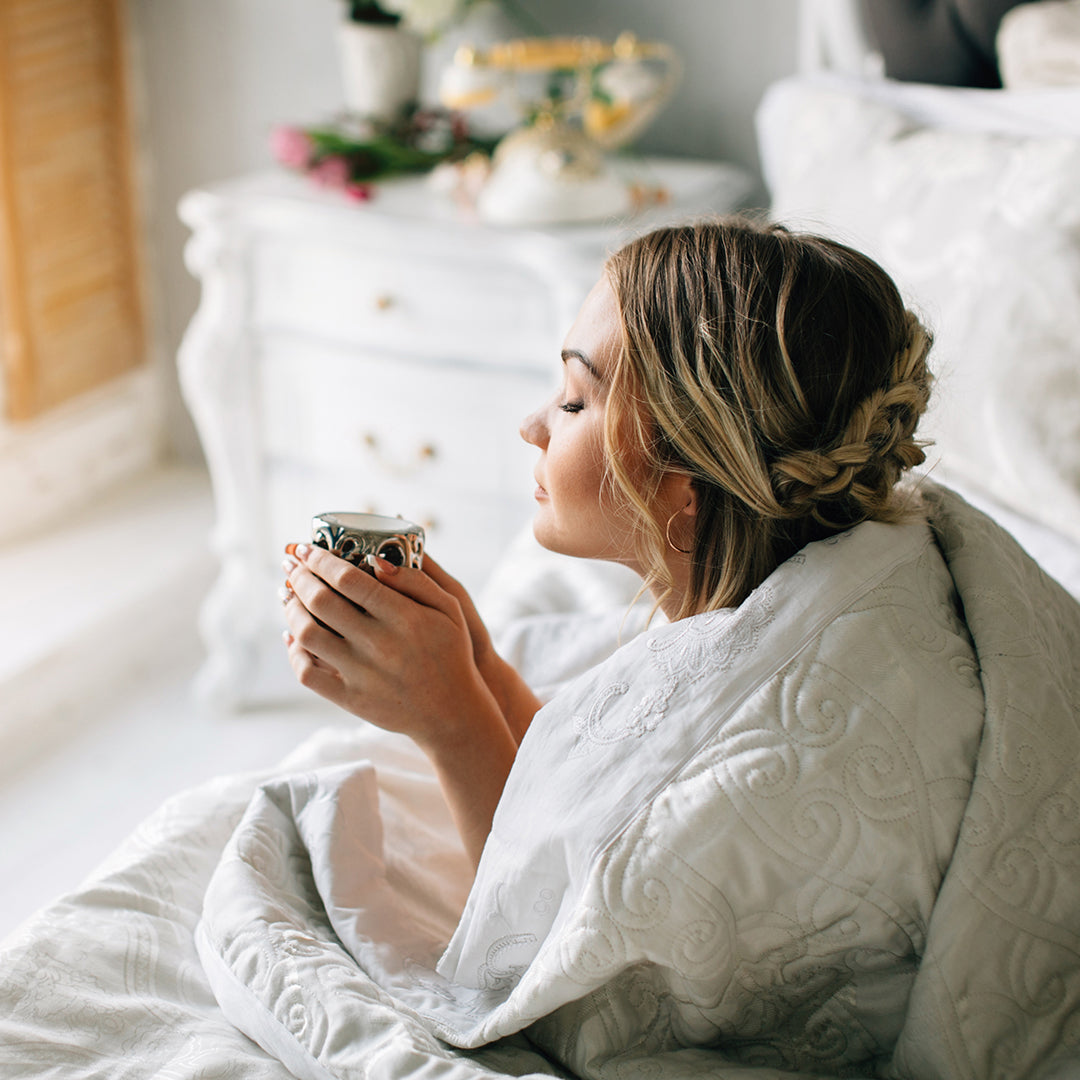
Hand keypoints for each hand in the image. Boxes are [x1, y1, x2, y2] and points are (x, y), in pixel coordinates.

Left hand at [281, 543, 517, 864]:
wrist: (452, 713)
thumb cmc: (452, 654)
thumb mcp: (450, 610)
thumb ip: (416, 581)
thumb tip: (376, 560)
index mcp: (405, 618)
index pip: (349, 579)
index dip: (321, 559)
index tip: (306, 547)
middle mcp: (380, 645)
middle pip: (321, 602)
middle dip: (299, 576)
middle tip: (290, 563)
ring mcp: (362, 674)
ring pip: (307, 635)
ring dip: (291, 608)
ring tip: (288, 593)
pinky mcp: (351, 699)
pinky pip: (309, 673)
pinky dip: (293, 651)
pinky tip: (292, 635)